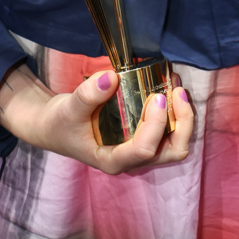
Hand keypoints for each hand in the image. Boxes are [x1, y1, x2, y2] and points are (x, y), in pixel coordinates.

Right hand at [0, 64, 193, 173]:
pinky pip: (168, 129)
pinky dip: (175, 110)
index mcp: (113, 160)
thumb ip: (88, 95)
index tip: (156, 96)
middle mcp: (131, 159)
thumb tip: (111, 78)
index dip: (156, 124)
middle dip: (183, 123)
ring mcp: (139, 149)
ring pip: (175, 142)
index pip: (144, 150)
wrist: (55, 126)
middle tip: (178, 92)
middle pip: (172, 151)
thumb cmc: (61, 122)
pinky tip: (169, 86)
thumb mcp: (68, 108)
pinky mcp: (142, 136)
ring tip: (177, 84)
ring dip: (183, 115)